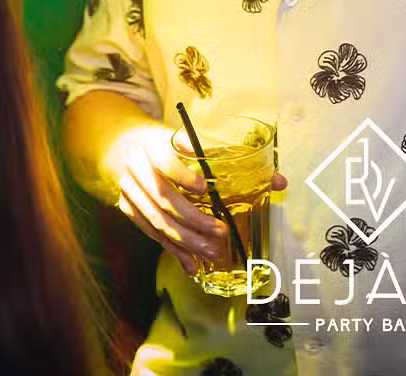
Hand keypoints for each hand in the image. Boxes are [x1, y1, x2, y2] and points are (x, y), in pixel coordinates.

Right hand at [111, 124, 287, 276]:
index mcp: (155, 145)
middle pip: (163, 198)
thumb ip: (232, 157)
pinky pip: (152, 234)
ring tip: (211, 253)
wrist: (126, 145)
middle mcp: (138, 168)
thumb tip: (279, 182)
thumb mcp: (196, 141)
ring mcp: (130, 191)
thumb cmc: (171, 144)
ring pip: (157, 221)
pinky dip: (173, 250)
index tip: (205, 188)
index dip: (183, 175)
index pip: (165, 160)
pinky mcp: (128, 209)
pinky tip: (191, 264)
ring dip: (185, 241)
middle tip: (219, 232)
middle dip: (193, 219)